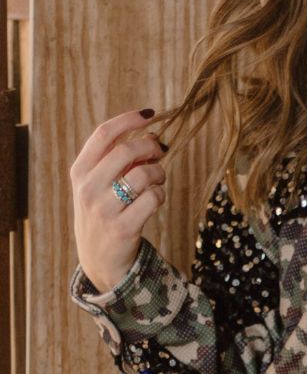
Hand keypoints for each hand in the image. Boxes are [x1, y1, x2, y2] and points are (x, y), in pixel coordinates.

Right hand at [70, 108, 167, 292]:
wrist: (99, 260)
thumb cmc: (104, 213)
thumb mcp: (100, 185)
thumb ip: (120, 161)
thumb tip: (152, 136)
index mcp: (79, 172)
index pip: (103, 134)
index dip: (128, 120)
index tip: (149, 114)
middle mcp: (88, 189)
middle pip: (126, 150)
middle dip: (150, 146)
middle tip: (160, 152)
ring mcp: (104, 209)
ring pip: (144, 174)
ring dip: (159, 173)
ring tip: (158, 179)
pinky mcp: (123, 228)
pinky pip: (153, 198)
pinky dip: (161, 194)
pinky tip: (155, 199)